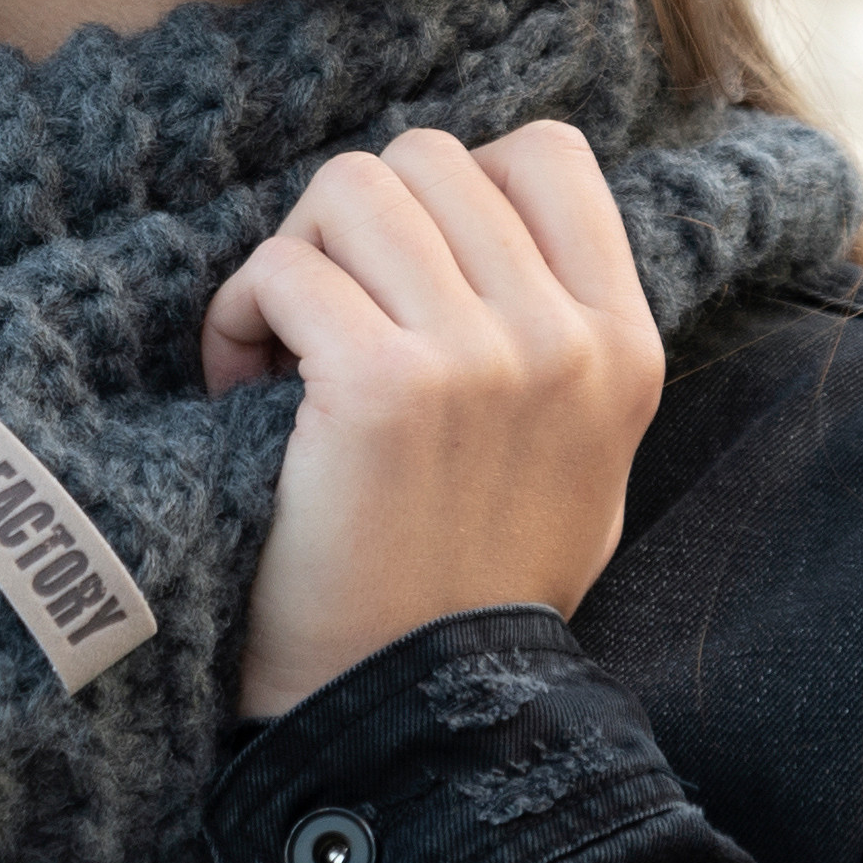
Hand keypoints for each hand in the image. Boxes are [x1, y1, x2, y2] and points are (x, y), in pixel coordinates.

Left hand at [200, 120, 663, 719]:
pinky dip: (240, 313)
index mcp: (622, 345)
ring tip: (279, 346)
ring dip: (293, 257)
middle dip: (353, 224)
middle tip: (321, 316)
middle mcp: (563, 341)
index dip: (453, 187)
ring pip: (349, 188)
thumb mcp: (575, 451)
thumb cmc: (467, 582)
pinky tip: (239, 381)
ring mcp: (478, 359)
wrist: (413, 708)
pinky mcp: (382, 389)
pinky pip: (284, 269)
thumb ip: (558, 331)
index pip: (547, 154)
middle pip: (427, 159)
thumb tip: (487, 212)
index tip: (405, 272)